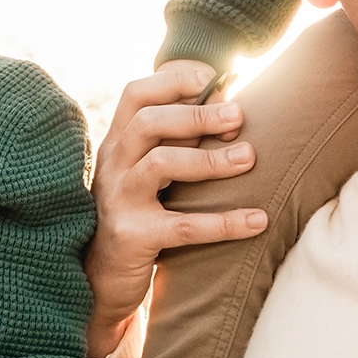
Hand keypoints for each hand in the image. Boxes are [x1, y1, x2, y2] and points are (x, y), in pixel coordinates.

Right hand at [82, 60, 266, 357]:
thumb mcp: (147, 172)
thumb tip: (230, 107)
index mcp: (118, 141)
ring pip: (161, 164)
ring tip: (249, 157)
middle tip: (239, 116)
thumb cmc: (138, 214)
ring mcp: (118, 200)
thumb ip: (176, 141)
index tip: (213, 77)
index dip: (173, 79)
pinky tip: (257, 219)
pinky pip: (182, 226)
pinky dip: (224, 222)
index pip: (137, 94)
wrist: (99, 280)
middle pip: (149, 122)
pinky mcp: (132, 237)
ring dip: (209, 159)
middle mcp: (113, 164)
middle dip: (196, 114)